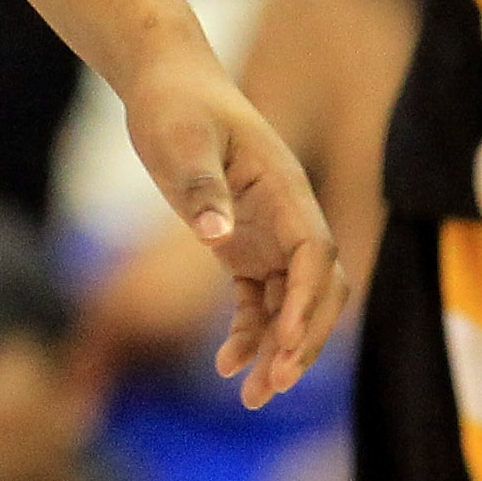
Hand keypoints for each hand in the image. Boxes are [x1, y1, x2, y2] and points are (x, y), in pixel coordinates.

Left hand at [118, 45, 344, 409]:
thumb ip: (201, 185)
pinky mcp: (243, 247)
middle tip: (272, 385)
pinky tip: (227, 366)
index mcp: (287, 191)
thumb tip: (217, 236)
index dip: (308, 302)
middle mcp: (289, 218)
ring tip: (252, 396)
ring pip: (289, 306)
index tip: (287, 342)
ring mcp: (269, 235)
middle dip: (302, 341)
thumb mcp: (180, 139)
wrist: (164, 83)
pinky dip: (249, 333)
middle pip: (317, 292)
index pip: (316, 257)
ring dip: (277, 350)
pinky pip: (258, 301)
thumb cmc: (174, 104)